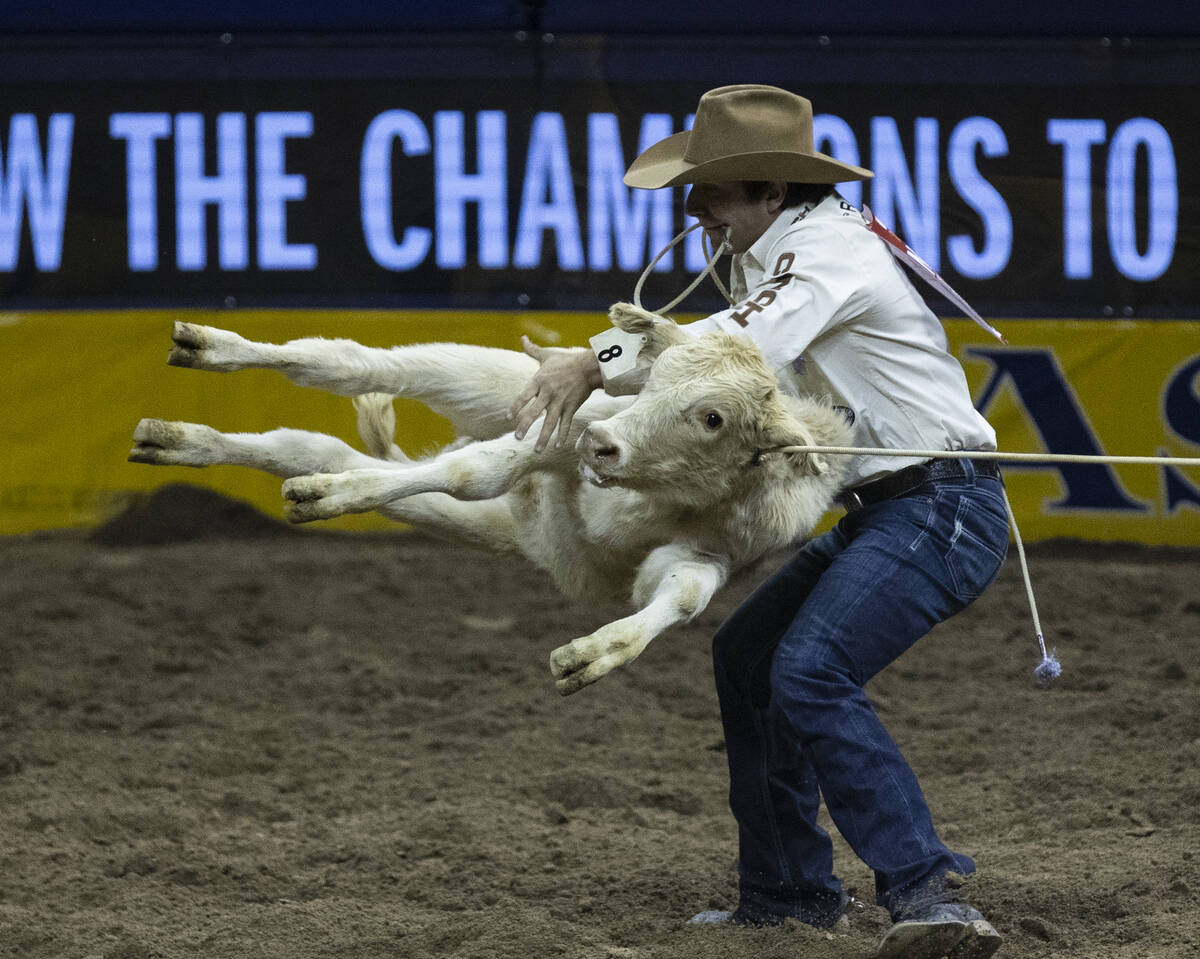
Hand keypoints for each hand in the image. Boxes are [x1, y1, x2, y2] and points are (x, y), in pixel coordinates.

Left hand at [507, 337, 601, 451]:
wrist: (590, 366)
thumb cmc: (566, 360)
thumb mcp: (547, 354)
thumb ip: (532, 349)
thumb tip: (522, 337)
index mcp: (539, 381)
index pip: (523, 396)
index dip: (516, 407)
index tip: (509, 418)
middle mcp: (548, 393)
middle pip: (534, 412)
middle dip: (525, 426)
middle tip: (517, 438)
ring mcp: (561, 402)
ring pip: (550, 422)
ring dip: (543, 437)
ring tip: (537, 451)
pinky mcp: (572, 407)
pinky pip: (566, 423)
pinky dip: (562, 435)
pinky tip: (558, 446)